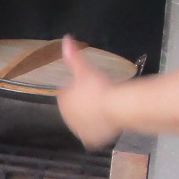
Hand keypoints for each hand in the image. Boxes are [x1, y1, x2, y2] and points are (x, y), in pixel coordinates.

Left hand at [54, 35, 121, 149]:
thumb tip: (66, 38)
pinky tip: (106, 122)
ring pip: (86, 122)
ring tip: (104, 107)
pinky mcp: (91, 140)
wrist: (116, 108)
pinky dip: (99, 129)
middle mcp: (68, 118)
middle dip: (85, 103)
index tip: (89, 86)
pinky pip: (94, 134)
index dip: (79, 89)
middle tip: (99, 95)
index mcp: (63, 102)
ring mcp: (79, 131)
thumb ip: (73, 56)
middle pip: (77, 109)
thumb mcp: (85, 69)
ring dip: (92, 116)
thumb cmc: (99, 87)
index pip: (67, 94)